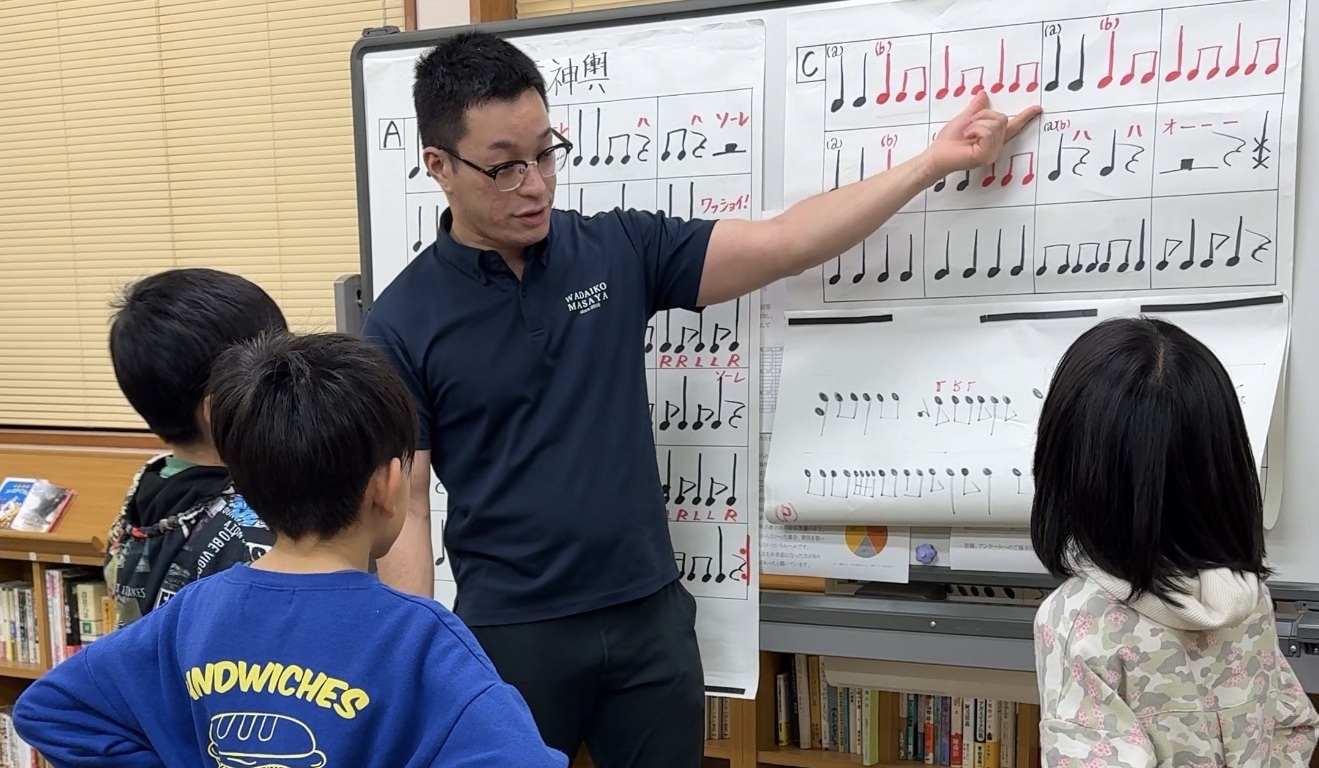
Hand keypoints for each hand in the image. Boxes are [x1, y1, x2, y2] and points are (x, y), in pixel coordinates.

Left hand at [924, 92, 1042, 175]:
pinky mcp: (986, 156)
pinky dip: (974, 130)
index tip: (1037, 108)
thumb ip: (976, 108)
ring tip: (967, 135)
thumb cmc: (948, 142)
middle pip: (1001, 118)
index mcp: (993, 137)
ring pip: (995, 123)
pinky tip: (967, 139)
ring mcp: (992, 152)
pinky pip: (987, 132)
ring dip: (976, 124)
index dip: (1026, 116)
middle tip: (968, 127)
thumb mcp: (964, 119)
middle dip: (982, 116)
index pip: (1013, 125)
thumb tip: (983, 94)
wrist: (936, 155)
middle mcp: (996, 146)